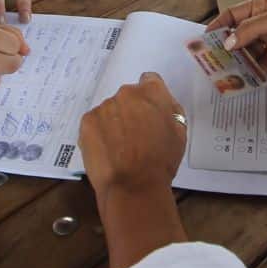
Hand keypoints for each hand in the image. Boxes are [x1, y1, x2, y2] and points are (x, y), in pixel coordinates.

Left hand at [79, 72, 187, 194]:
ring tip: (121, 148)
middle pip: (128, 97)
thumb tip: (160, 105)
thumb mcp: (179, 133)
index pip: (150, 81)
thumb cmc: (161, 161)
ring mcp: (104, 107)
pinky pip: (95, 122)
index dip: (150, 98)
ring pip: (110, 110)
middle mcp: (126, 93)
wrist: (133, 185)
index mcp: (152, 92)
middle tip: (136, 136)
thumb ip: (169, 110)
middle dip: (131, 111)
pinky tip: (108, 151)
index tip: (149, 112)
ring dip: (114, 122)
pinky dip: (99, 133)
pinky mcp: (87, 121)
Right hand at [208, 0, 266, 71]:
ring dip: (240, 60)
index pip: (233, 14)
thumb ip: (250, 30)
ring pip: (248, 51)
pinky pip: (261, 63)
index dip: (219, 25)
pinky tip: (248, 77)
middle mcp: (263, 22)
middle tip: (214, 60)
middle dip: (228, 47)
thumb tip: (228, 43)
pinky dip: (254, 70)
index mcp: (261, 6)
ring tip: (228, 72)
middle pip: (239, 35)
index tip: (206, 39)